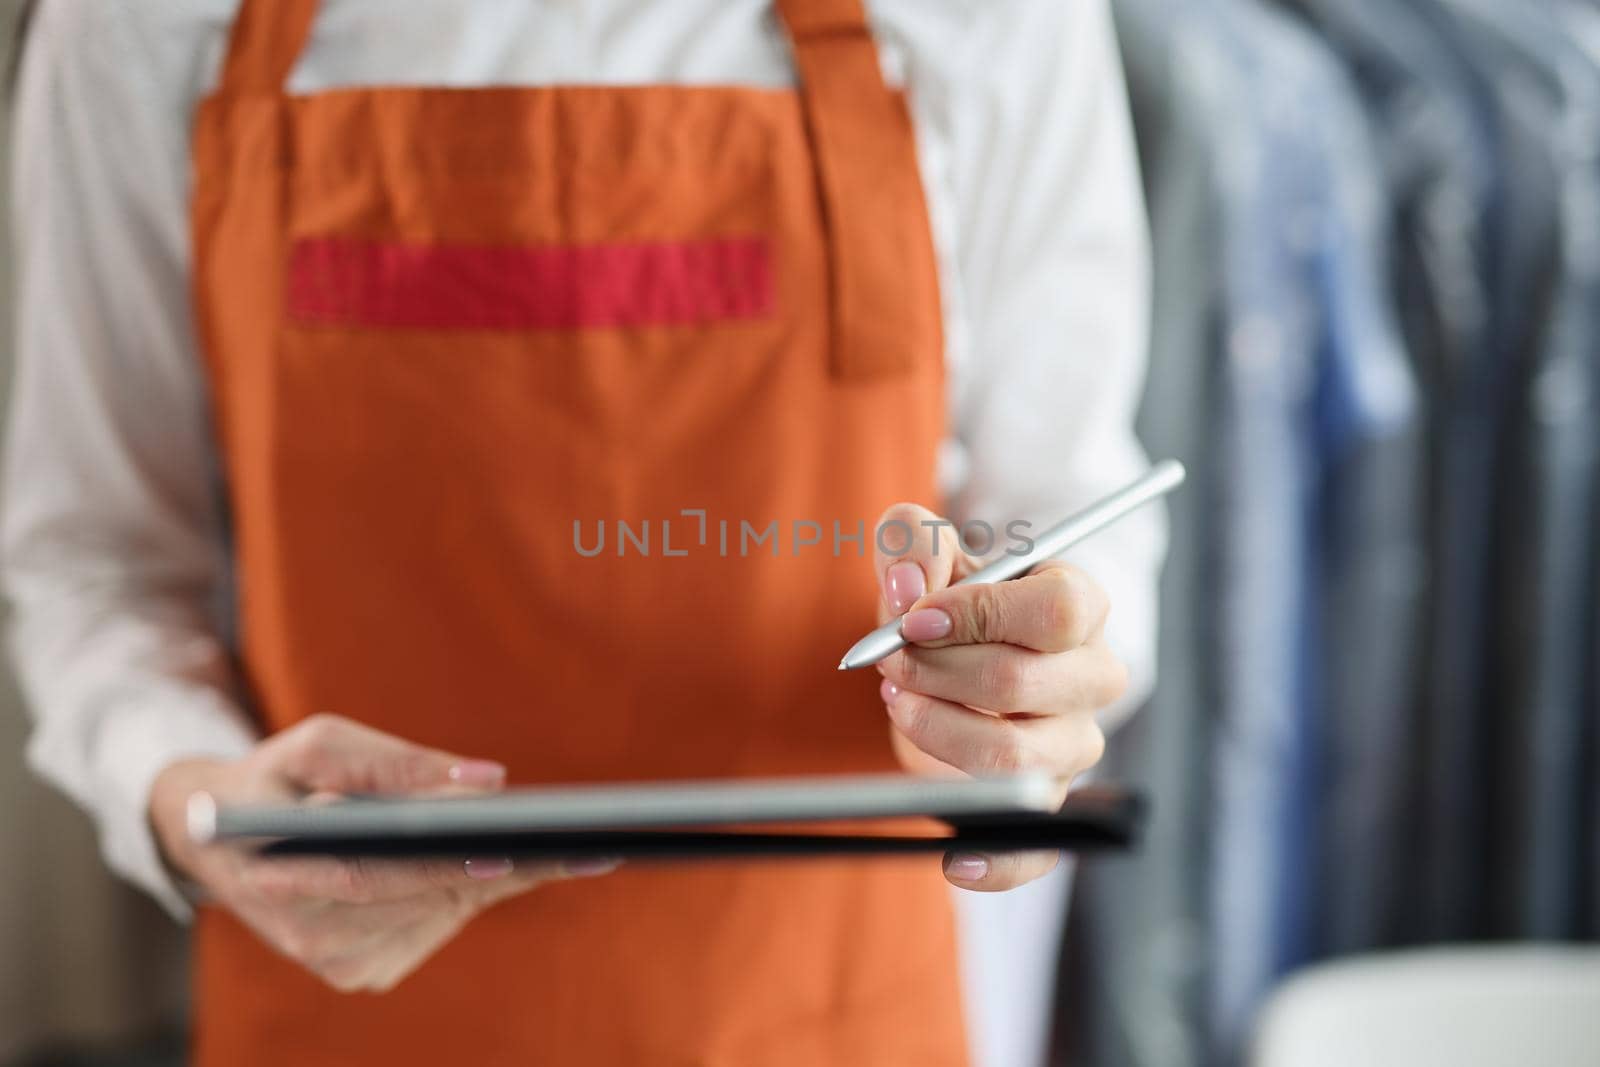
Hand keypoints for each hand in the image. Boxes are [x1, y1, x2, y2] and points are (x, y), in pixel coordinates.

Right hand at [148, 714, 618, 992]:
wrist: (218, 838)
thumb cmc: (274, 778)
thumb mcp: (320, 745)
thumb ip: (397, 762)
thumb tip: (489, 780)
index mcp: (280, 878)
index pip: (376, 877)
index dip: (446, 868)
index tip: (513, 853)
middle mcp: (308, 937)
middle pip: (427, 900)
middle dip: (506, 866)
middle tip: (586, 843)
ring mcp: (336, 965)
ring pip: (444, 914)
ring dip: (493, 874)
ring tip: (552, 843)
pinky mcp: (362, 973)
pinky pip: (438, 925)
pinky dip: (465, 890)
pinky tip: (481, 861)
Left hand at [871, 504, 1127, 891]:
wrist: (953, 661)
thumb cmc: (948, 604)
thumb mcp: (926, 557)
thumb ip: (913, 543)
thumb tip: (909, 585)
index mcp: (1078, 605)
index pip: (1057, 611)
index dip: (977, 615)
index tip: (912, 620)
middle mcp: (1092, 678)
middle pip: (1019, 682)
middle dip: (935, 671)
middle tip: (889, 661)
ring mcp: (1074, 746)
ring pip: (1010, 757)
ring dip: (934, 730)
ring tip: (899, 702)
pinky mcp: (1047, 804)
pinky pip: (1035, 851)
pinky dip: (993, 862)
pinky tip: (952, 861)